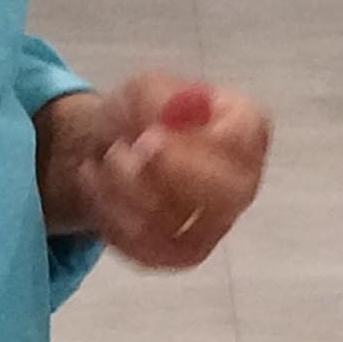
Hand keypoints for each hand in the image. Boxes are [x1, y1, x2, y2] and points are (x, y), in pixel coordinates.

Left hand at [40, 75, 270, 269]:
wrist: (115, 148)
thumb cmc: (141, 114)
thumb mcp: (141, 88)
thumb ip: (155, 99)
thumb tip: (169, 119)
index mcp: (246, 128)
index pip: (243, 142)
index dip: (194, 145)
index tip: (146, 137)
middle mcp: (243, 179)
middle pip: (221, 195)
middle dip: (158, 176)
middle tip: (115, 152)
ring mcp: (220, 222)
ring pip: (177, 225)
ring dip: (121, 192)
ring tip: (101, 160)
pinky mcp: (188, 253)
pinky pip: (152, 251)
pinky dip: (111, 219)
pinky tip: (96, 187)